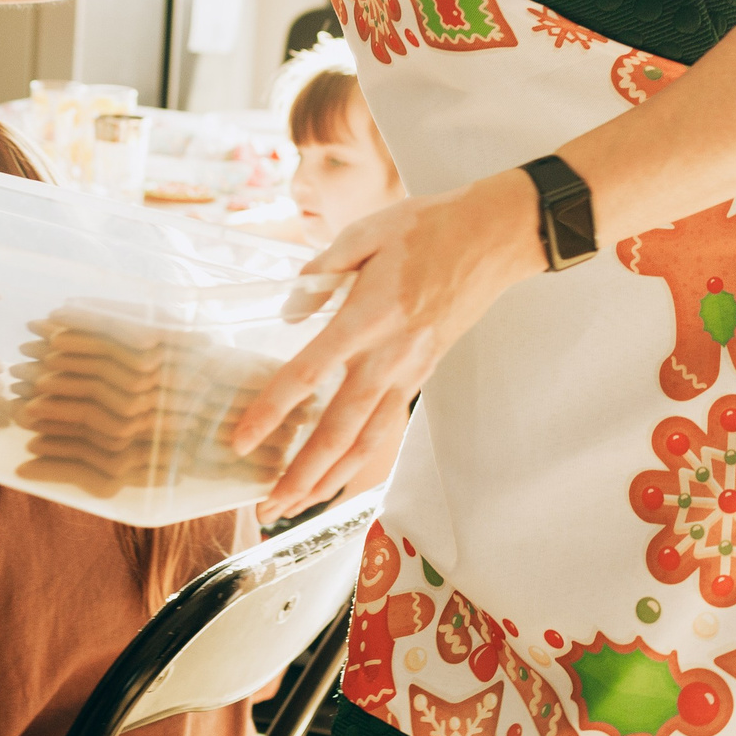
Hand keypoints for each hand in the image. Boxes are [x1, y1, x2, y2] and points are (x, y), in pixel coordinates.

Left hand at [235, 169, 545, 522]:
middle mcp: (390, 355)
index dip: (272, 410)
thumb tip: (290, 311)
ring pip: (369, 441)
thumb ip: (321, 271)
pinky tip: (338, 475)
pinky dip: (361, 459)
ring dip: (330, 480)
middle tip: (267, 507)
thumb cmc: (428, 227)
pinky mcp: (423, 374)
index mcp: (369, 315)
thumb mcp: (366, 231)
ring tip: (295, 508)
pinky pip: (388, 427)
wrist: (493, 237)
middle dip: (301, 473)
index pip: (310, 372)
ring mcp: (410, 371)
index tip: (242, 439)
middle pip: (340, 430)